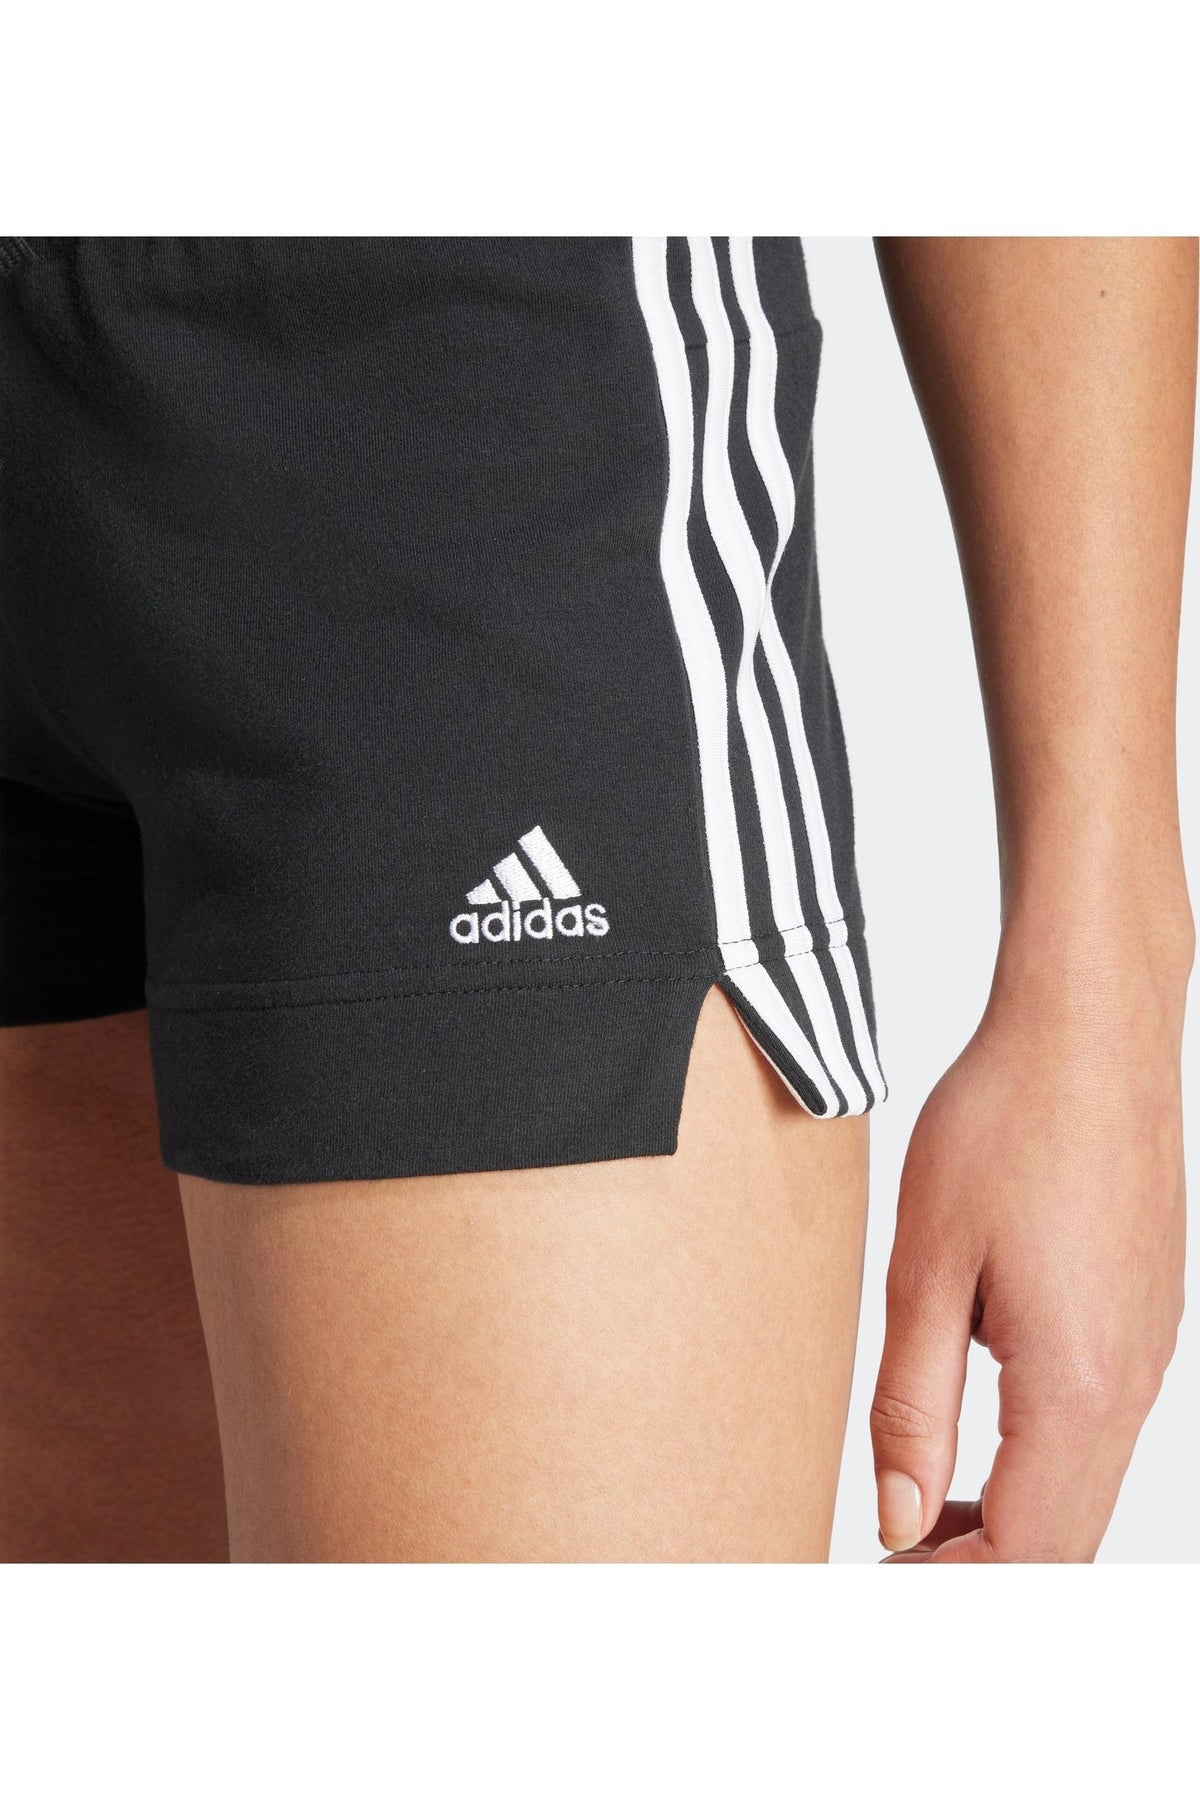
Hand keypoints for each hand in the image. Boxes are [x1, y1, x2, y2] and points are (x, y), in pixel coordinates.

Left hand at [871, 936, 1188, 1561]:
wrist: (1089, 1030)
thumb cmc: (1005, 1126)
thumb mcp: (926, 1269)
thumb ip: (911, 1407)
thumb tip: (900, 1517)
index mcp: (1074, 1386)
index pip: (1025, 1556)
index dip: (948, 1590)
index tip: (881, 1588)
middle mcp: (1129, 1384)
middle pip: (1068, 1544)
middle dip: (981, 1574)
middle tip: (895, 1568)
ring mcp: (1149, 1352)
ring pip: (1087, 1491)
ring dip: (1010, 1525)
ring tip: (924, 1515)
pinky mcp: (1146, 1318)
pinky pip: (1099, 1432)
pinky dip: (1040, 1468)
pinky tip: (978, 1440)